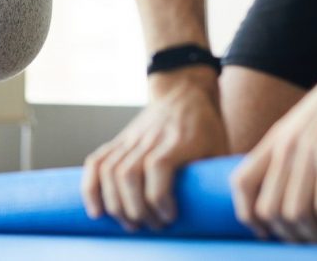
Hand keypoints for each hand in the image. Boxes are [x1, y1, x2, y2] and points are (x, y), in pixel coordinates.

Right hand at [81, 68, 228, 231]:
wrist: (183, 91)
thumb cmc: (206, 125)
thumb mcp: (219, 147)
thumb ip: (216, 176)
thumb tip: (226, 210)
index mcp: (179, 140)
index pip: (158, 166)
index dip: (160, 197)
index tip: (170, 216)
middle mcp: (150, 139)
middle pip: (129, 174)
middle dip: (137, 208)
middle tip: (152, 225)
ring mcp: (131, 139)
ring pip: (111, 172)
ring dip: (116, 204)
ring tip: (132, 223)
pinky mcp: (119, 141)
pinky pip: (96, 162)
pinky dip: (91, 187)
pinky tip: (96, 210)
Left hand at [230, 53, 316, 242]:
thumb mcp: (308, 124)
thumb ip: (298, 149)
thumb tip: (299, 187)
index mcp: (275, 139)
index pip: (240, 184)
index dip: (251, 218)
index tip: (277, 233)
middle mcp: (286, 145)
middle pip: (268, 210)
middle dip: (292, 237)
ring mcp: (310, 148)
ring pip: (296, 214)